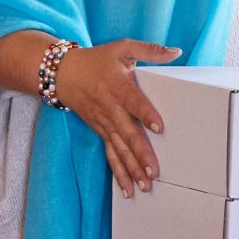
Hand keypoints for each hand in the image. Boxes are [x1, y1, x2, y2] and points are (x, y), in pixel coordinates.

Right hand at [54, 39, 178, 193]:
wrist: (62, 74)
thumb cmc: (96, 60)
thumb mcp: (122, 48)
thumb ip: (149, 50)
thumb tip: (175, 52)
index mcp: (118, 87)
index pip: (134, 102)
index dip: (146, 114)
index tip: (160, 127)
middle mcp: (111, 109)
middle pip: (128, 134)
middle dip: (141, 154)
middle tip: (154, 171)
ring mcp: (105, 124)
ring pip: (119, 150)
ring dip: (131, 169)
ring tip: (145, 186)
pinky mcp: (101, 132)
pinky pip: (110, 155)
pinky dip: (119, 174)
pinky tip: (128, 190)